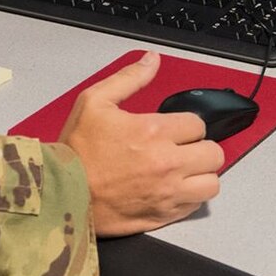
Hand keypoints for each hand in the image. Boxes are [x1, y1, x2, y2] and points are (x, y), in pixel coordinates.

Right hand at [59, 51, 223, 236]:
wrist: (61, 193)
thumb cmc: (77, 150)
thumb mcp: (94, 101)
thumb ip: (129, 78)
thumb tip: (152, 60)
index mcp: (154, 132)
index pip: (197, 125)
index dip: (185, 124)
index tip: (171, 129)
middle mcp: (167, 163)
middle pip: (213, 154)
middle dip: (199, 147)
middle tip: (182, 147)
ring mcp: (168, 193)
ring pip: (211, 183)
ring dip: (201, 174)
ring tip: (184, 169)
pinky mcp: (163, 215)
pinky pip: (195, 206)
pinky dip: (190, 197)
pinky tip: (173, 188)